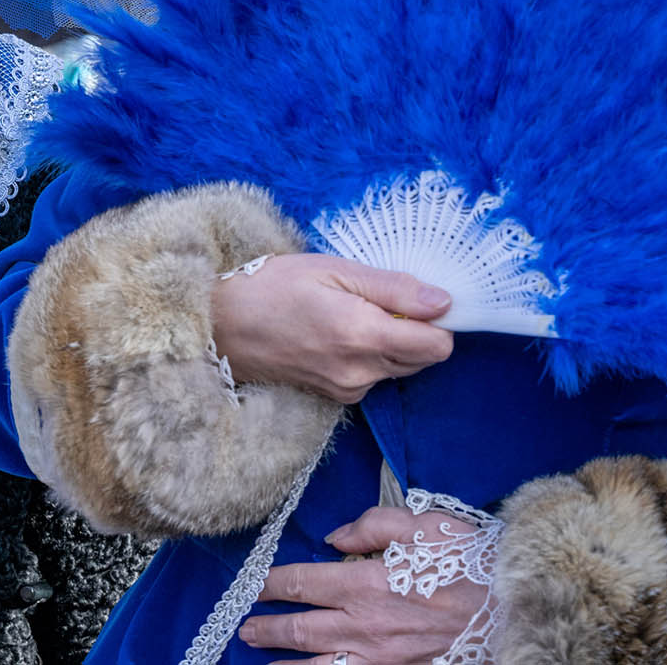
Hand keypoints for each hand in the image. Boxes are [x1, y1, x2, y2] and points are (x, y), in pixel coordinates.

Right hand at [210, 254, 452, 402]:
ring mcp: (349, 389)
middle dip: (415, 330)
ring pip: (400, 368)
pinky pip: (375, 376)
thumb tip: (445, 302)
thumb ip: (393, 289)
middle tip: (377, 299)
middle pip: (424, 359)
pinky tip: (337, 332)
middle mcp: (361, 372)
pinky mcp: (337, 397)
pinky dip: (370, 355)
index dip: (438, 320)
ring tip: (352, 312)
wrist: (221, 326)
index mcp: (363, 336)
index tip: (418, 299)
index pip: (439, 346)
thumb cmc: (272, 286)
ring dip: (392, 343)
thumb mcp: (333, 270)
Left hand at [238, 505, 488, 663]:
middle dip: (267, 629)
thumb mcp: (421, 525)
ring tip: (262, 662)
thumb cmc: (470, 562)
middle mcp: (366, 626)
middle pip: (300, 631)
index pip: (301, 584)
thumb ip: (371, 525)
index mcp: (365, 583)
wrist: (515, 610)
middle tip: (244, 628)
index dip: (271, 586)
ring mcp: (382, 658)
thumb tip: (333, 539)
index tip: (252, 587)